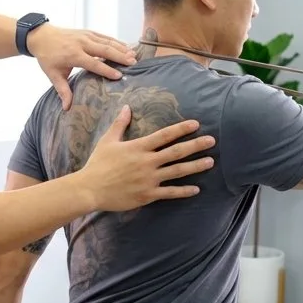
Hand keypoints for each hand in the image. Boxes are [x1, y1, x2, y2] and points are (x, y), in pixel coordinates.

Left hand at [26, 25, 136, 109]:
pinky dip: (116, 41)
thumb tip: (67, 108)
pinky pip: (104, 36)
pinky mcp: (88, 31)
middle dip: (120, 56)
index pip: (93, 63)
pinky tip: (126, 46)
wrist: (41, 36)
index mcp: (73, 55)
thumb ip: (63, 90)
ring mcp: (86, 36)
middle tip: (133, 63)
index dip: (107, 70)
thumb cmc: (48, 57)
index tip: (119, 76)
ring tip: (134, 55)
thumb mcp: (53, 75)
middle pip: (104, 50)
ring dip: (121, 48)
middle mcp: (82, 44)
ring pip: (107, 41)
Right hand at [78, 105, 213, 210]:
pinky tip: (196, 189)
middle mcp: (147, 162)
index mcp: (138, 147)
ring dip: (195, 166)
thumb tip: (126, 107)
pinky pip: (169, 193)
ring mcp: (149, 179)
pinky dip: (183, 191)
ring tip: (210, 162)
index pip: (164, 135)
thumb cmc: (98, 164)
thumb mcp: (108, 140)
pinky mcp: (147, 195)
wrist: (90, 189)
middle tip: (212, 141)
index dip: (181, 129)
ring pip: (177, 171)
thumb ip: (120, 124)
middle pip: (176, 152)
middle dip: (195, 145)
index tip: (196, 124)